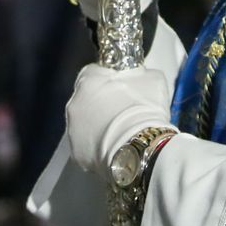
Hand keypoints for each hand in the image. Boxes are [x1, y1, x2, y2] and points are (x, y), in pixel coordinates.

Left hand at [65, 64, 173, 178]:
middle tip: (122, 111)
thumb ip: (139, 74)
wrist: (141, 147)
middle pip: (86, 99)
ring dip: (96, 126)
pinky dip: (97, 147)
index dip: (109, 79)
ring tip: (119, 133)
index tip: (122, 87)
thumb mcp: (153, 79)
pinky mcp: (76, 154)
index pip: (94, 72)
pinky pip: (86, 146)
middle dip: (101, 103)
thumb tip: (138, 77)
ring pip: (84, 124)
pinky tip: (114, 149)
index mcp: (88, 80)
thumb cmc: (145, 109)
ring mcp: (72, 130)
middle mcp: (74, 103)